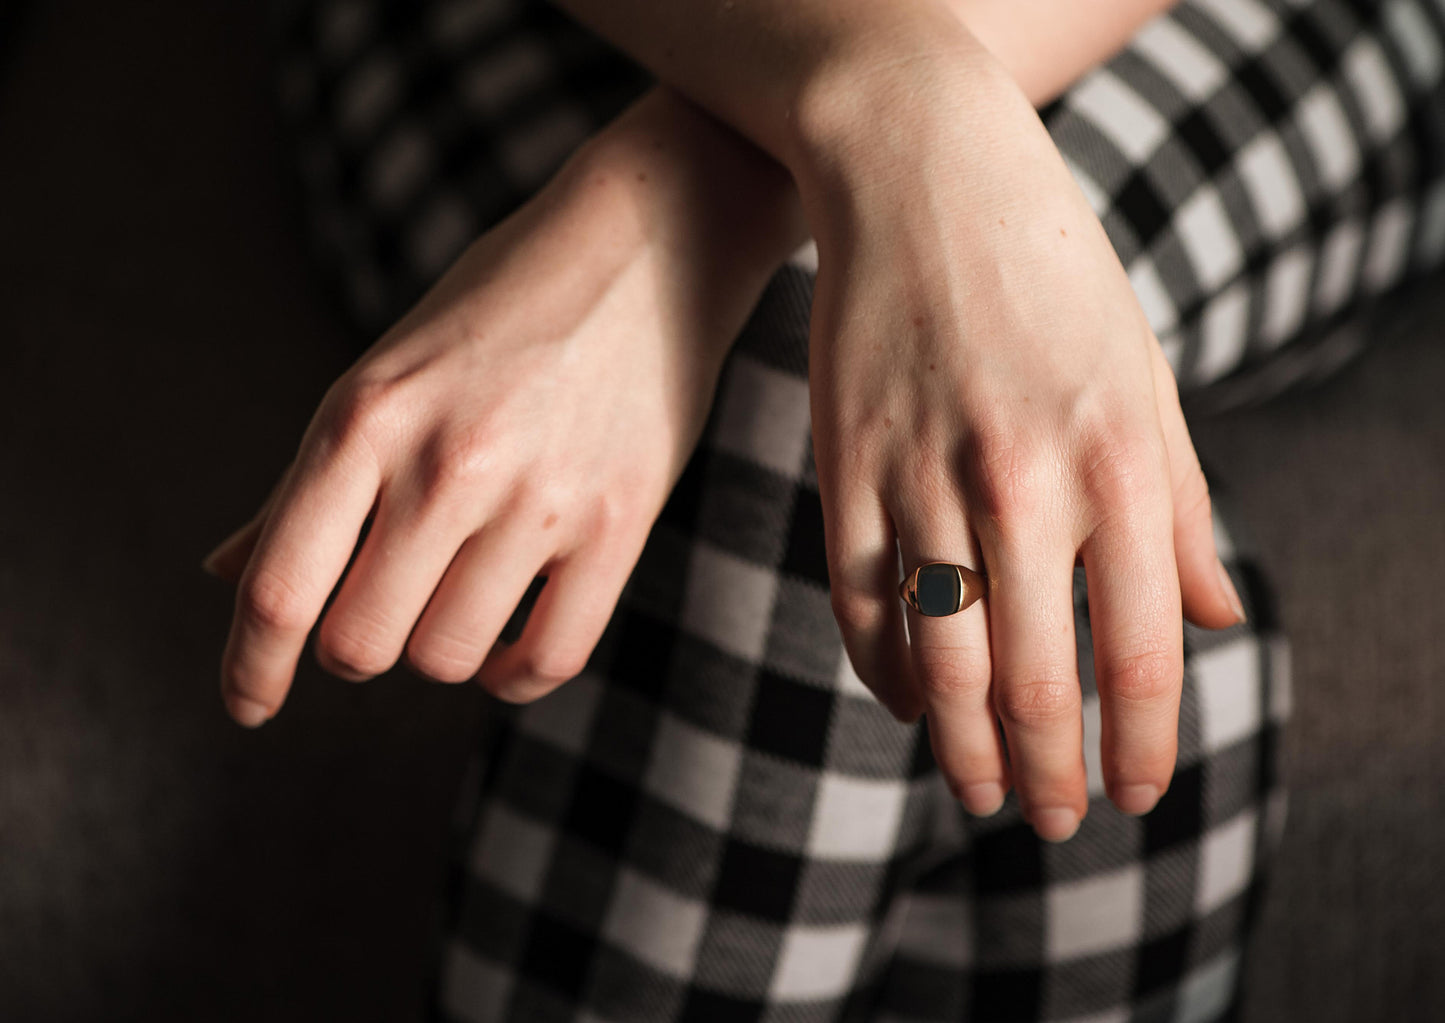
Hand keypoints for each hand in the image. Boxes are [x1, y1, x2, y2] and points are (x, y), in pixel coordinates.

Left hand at [203, 88, 804, 725]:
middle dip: (359, 645)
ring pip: (450, 658)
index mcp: (365, 417)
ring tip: (457, 598)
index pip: (280, 586)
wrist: (646, 244)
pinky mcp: (619, 522)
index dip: (250, 668)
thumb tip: (225, 576)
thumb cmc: (497, 310)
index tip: (248, 707)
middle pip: (361, 643)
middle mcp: (447, 462)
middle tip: (386, 605)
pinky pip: (549, 659)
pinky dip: (514, 676)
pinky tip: (507, 648)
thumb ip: (307, 484)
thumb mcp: (384, 377)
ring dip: (440, 649)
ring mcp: (539, 496)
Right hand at [795, 31, 1244, 838]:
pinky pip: (860, 603)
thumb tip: (1223, 622)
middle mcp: (1023, 480)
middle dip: (1050, 774)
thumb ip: (1184, 509)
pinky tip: (908, 708)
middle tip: (1052, 823)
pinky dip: (885, 673)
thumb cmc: (1051, 274)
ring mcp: (923, 475)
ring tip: (981, 793)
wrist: (918, 173)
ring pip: (941, 659)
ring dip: (966, 748)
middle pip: (1037, 680)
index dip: (1139, 743)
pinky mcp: (844, 466)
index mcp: (1118, 459)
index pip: (1138, 649)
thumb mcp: (1144, 379)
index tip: (1132, 795)